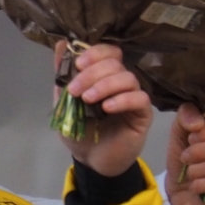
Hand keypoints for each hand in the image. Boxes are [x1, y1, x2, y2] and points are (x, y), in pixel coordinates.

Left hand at [56, 42, 153, 177]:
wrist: (90, 160)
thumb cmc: (79, 131)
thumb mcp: (64, 102)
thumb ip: (63, 75)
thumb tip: (61, 44)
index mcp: (103, 76)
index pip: (108, 52)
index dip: (95, 53)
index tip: (78, 64)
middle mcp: (121, 82)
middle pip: (115, 64)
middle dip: (92, 74)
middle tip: (75, 91)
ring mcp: (133, 97)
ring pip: (128, 78)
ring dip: (104, 85)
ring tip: (88, 100)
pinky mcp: (143, 115)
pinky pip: (140, 99)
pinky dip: (122, 100)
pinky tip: (106, 108)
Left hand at [166, 105, 204, 204]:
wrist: (181, 191)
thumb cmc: (186, 158)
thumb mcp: (180, 131)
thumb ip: (186, 115)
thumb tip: (198, 124)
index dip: (204, 131)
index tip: (191, 139)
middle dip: (198, 152)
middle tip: (186, 158)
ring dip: (196, 170)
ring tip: (191, 173)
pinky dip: (200, 184)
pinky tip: (196, 186)